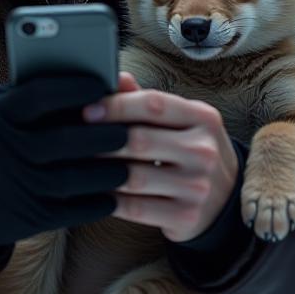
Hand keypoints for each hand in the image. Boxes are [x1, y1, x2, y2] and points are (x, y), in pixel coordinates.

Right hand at [0, 73, 128, 250]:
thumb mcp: (2, 108)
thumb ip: (43, 90)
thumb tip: (102, 81)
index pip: (40, 96)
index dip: (75, 89)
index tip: (105, 84)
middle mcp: (5, 151)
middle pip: (63, 141)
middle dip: (103, 135)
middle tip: (130, 131)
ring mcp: (17, 186)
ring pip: (72, 179)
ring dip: (107, 173)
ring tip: (128, 164)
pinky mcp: (29, 217)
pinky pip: (71, 211)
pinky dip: (97, 203)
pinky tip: (113, 194)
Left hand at [83, 72, 240, 242]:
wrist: (223, 200)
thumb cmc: (190, 150)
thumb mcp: (180, 122)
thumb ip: (146, 101)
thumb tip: (117, 76)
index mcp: (203, 118)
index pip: (153, 104)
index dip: (116, 105)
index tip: (86, 110)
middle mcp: (204, 150)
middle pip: (140, 140)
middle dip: (100, 140)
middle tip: (71, 140)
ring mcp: (197, 186)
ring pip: (133, 177)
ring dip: (99, 171)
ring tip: (75, 165)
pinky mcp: (185, 216)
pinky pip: (135, 207)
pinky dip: (108, 200)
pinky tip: (93, 192)